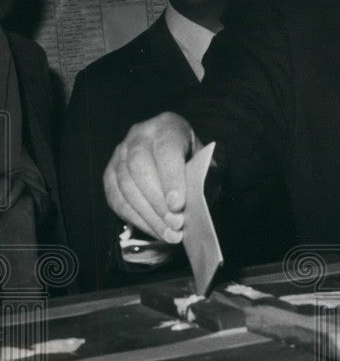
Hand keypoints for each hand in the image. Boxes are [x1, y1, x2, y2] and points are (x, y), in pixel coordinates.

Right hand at [103, 112, 197, 242]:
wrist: (180, 164)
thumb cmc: (196, 166)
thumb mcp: (208, 169)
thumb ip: (202, 181)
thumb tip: (192, 204)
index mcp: (167, 126)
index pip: (166, 150)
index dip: (171, 178)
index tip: (178, 204)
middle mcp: (139, 135)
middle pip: (139, 167)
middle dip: (158, 201)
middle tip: (175, 224)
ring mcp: (120, 154)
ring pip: (126, 186)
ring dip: (149, 215)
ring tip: (169, 234)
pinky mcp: (110, 174)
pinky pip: (117, 199)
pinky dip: (137, 219)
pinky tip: (155, 231)